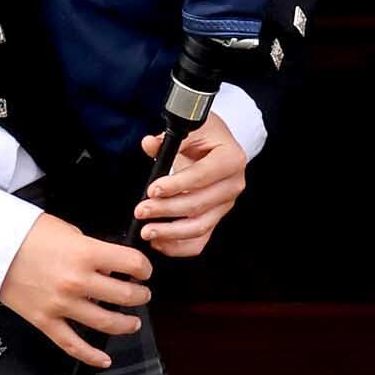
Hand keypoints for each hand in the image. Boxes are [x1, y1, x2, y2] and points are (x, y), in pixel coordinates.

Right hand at [0, 209, 153, 369]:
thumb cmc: (25, 234)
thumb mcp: (68, 232)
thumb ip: (93, 251)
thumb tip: (111, 267)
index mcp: (85, 254)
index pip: (131, 264)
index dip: (144, 268)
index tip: (143, 270)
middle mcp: (76, 282)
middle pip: (125, 296)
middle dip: (140, 295)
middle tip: (141, 293)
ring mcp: (61, 304)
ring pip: (106, 323)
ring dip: (126, 324)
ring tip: (132, 321)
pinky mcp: (45, 321)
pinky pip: (73, 345)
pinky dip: (91, 356)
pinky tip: (105, 359)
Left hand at [132, 115, 247, 257]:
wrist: (216, 144)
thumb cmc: (206, 134)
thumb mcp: (190, 128)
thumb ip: (168, 138)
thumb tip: (150, 144)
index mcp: (231, 159)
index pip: (202, 176)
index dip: (177, 185)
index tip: (153, 190)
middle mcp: (232, 184)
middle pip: (199, 205)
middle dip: (166, 210)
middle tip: (142, 210)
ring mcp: (225, 205)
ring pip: (199, 226)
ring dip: (170, 233)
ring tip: (147, 231)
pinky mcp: (216, 218)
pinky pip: (200, 240)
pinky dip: (179, 246)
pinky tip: (159, 242)